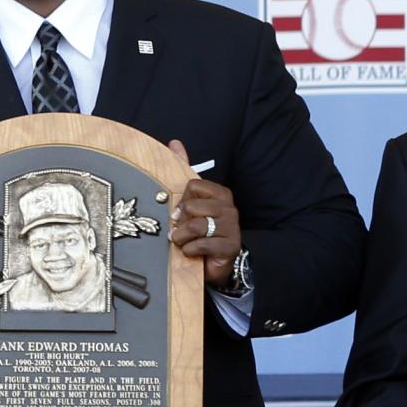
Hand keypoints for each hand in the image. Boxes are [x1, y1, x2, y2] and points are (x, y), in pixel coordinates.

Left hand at [161, 138, 239, 284]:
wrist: (213, 263)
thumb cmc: (200, 231)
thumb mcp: (190, 200)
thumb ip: (183, 170)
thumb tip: (174, 142)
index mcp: (221, 193)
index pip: (192, 186)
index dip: (181, 202)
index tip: (181, 213)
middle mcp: (230, 208)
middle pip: (192, 206)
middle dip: (180, 222)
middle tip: (181, 231)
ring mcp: (232, 227)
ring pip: (196, 226)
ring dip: (182, 238)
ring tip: (183, 242)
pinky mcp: (230, 246)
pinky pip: (201, 245)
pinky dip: (190, 250)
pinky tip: (192, 252)